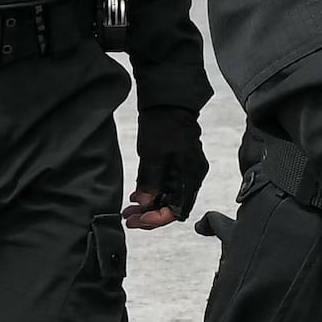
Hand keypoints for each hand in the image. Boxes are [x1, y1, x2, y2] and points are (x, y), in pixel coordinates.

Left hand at [127, 107, 208, 231]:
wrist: (168, 100)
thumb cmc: (162, 124)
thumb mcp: (152, 154)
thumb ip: (150, 181)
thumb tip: (144, 204)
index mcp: (190, 175)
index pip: (176, 210)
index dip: (156, 219)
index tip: (136, 220)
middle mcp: (192, 177)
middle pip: (173, 207)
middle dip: (150, 215)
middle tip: (128, 218)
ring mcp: (187, 171)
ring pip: (169, 199)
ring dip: (150, 206)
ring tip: (129, 210)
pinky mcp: (179, 166)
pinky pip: (168, 188)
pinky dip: (154, 195)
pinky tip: (138, 196)